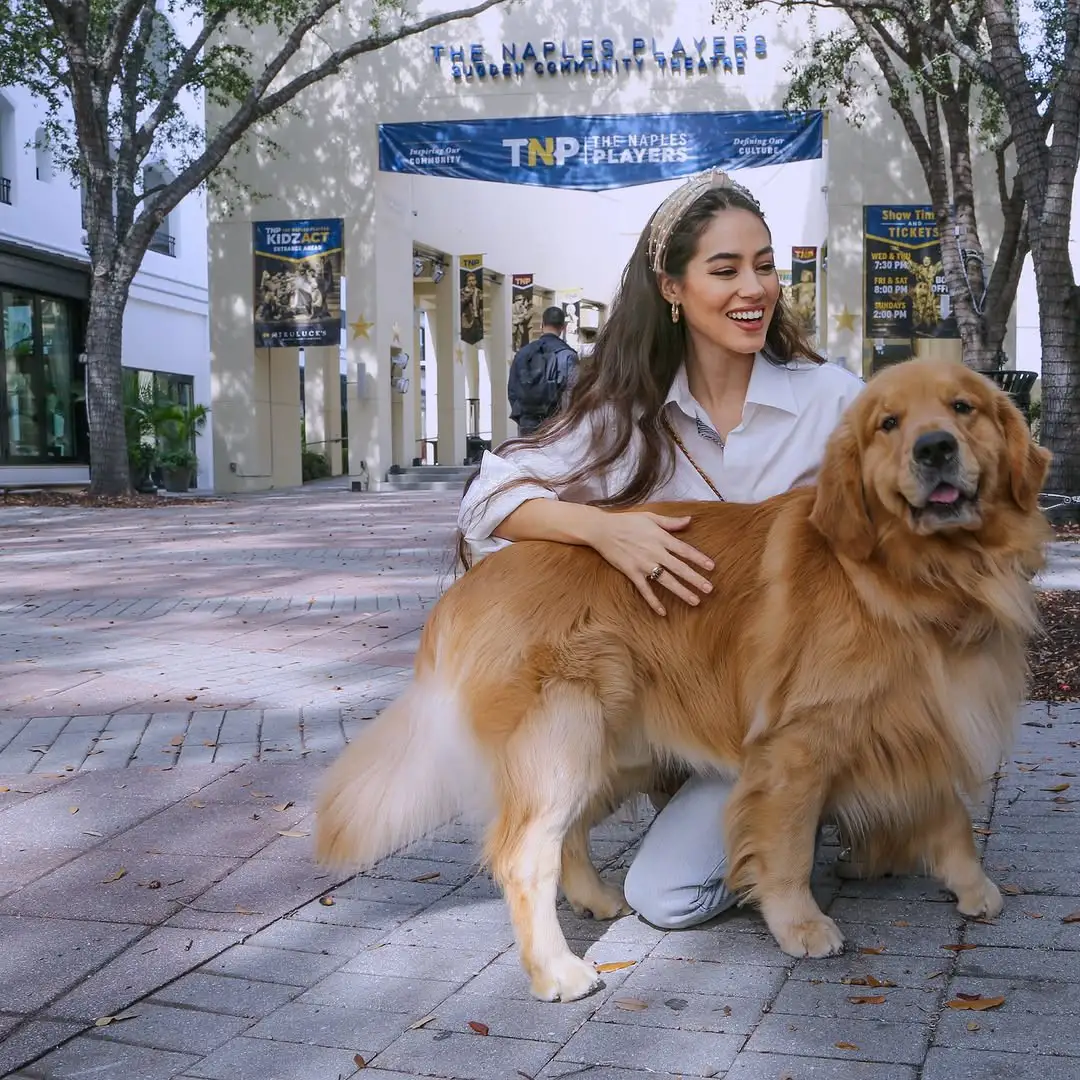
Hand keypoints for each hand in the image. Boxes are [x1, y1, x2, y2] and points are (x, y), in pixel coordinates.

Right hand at [585, 510, 714, 615]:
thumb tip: (690, 520)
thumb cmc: (627, 521)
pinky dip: (653, 601)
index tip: (712, 567)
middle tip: (709, 589)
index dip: (699, 558)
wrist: (602, 529)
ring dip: (681, 591)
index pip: (684, 550)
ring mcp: (643, 564)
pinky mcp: (632, 572)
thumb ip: (670, 522)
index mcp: (661, 538)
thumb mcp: (650, 517)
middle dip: (695, 579)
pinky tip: (663, 612)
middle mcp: (655, 552)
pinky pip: (645, 590)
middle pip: (679, 568)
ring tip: (695, 601)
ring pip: (666, 580)